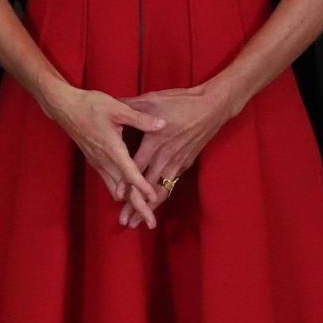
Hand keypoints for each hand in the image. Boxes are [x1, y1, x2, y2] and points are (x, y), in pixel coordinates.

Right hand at [45, 86, 165, 230]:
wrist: (65, 107)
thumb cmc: (90, 105)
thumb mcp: (117, 108)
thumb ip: (140, 119)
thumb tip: (162, 124)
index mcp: (112, 148)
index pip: (130, 173)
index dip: (142, 187)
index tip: (154, 199)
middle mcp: (104, 161)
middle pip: (123, 190)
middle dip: (138, 208)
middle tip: (151, 224)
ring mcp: (99, 163)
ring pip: (116, 190)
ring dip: (129, 204)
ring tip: (142, 217)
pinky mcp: (96, 162)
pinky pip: (110, 183)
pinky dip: (121, 194)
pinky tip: (128, 200)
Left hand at [119, 84, 231, 228]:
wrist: (212, 107)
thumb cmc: (182, 102)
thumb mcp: (153, 100)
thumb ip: (131, 105)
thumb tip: (111, 103)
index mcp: (155, 141)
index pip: (137, 166)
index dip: (127, 182)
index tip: (118, 196)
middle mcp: (166, 156)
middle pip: (148, 186)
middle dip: (136, 205)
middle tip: (125, 221)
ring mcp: (178, 162)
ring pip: (162, 190)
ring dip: (150, 207)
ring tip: (139, 222)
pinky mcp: (186, 164)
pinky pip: (172, 184)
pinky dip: (162, 197)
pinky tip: (155, 206)